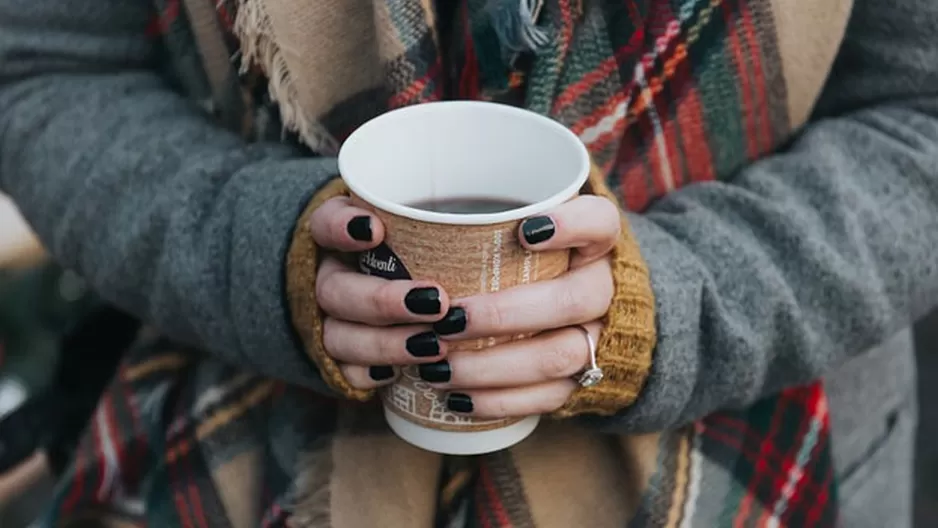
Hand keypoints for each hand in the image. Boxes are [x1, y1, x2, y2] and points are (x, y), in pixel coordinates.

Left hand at [309, 194, 620, 418]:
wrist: (564, 298)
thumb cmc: (509, 253)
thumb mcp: (493, 220)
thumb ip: (442, 210)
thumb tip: (364, 227)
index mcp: (591, 238)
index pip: (600, 221)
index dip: (572, 224)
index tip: (524, 231)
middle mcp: (603, 285)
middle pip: (576, 299)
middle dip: (506, 313)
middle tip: (446, 318)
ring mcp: (598, 336)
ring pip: (562, 356)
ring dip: (496, 365)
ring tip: (438, 366)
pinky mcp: (580, 378)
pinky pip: (550, 398)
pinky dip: (500, 401)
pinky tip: (456, 400)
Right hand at [310, 196, 451, 388]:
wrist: (382, 282)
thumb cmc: (419, 247)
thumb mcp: (429, 225)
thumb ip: (455, 221)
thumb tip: (528, 231)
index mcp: (342, 235)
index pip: (325, 222)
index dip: (341, 227)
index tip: (375, 230)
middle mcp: (330, 276)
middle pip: (335, 290)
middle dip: (383, 300)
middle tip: (436, 302)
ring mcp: (330, 319)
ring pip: (338, 336)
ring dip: (385, 343)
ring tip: (433, 346)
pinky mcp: (342, 356)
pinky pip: (344, 371)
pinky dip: (368, 374)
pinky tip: (396, 375)